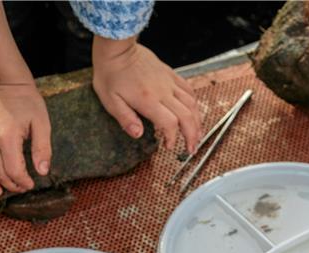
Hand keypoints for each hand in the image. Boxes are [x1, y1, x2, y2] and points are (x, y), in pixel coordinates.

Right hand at [0, 84, 51, 195]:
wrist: (5, 81)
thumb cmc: (27, 102)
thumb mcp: (42, 123)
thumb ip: (42, 149)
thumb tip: (42, 172)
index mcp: (7, 137)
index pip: (13, 172)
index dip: (23, 182)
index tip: (30, 184)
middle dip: (11, 185)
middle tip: (21, 187)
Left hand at [92, 38, 200, 154]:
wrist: (117, 48)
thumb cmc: (110, 74)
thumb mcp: (110, 100)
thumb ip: (125, 119)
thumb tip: (138, 134)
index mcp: (148, 100)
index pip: (170, 123)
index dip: (172, 138)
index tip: (168, 146)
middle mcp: (163, 91)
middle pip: (187, 116)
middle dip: (192, 134)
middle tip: (191, 148)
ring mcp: (168, 82)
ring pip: (192, 103)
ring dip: (197, 121)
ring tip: (198, 134)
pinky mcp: (170, 74)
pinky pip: (188, 89)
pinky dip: (194, 103)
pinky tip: (194, 112)